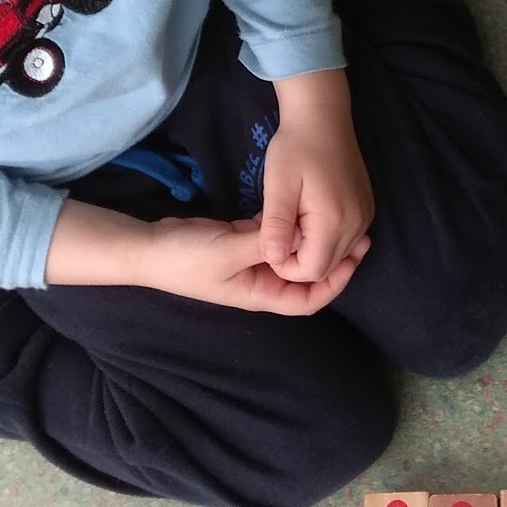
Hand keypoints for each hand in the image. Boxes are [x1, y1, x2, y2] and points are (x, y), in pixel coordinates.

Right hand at [146, 216, 360, 314]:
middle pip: (302, 276)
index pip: (306, 300)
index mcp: (259, 294)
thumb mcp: (229, 251)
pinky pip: (271, 236)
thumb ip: (264, 243)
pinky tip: (299, 207)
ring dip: (308, 240)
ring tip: (333, 219)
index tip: (352, 260)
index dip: (333, 283)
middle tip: (356, 237)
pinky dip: (285, 225)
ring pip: (288, 254)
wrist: (150, 247)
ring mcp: (249, 261)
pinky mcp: (239, 242)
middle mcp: (259, 281)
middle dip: (328, 260)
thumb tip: (299, 239)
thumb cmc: (187, 259)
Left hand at [258, 69, 374, 287]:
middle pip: (327, 267)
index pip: (312, 271)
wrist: (323, 116)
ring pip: (337, 256)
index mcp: (335, 221)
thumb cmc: (295, 147)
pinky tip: (307, 215)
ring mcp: (365, 218)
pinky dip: (324, 238)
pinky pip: (346, 240)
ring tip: (291, 220)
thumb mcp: (277, 185)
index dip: (286, 266)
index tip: (270, 240)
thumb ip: (275, 226)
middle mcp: (358, 225)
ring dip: (311, 248)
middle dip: (298, 259)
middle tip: (277, 229)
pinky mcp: (365, 210)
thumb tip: (273, 260)